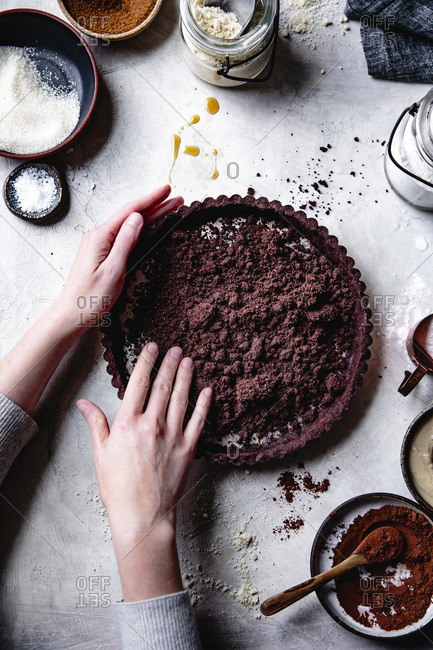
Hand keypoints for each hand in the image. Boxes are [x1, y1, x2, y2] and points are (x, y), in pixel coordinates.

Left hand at [54, 185, 182, 331]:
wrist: (71, 315)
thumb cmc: (90, 298)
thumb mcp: (113, 270)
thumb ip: (126, 242)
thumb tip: (137, 218)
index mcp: (100, 237)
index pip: (130, 211)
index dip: (151, 200)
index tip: (167, 191)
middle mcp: (98, 236)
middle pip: (131, 216)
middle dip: (155, 206)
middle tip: (176, 200)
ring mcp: (99, 244)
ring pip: (129, 225)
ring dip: (150, 216)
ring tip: (168, 209)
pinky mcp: (101, 253)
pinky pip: (124, 235)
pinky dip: (140, 229)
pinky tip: (149, 226)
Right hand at [77, 342, 211, 600]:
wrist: (142, 516)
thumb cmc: (117, 488)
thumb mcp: (100, 454)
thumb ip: (96, 424)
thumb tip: (84, 403)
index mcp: (128, 423)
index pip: (139, 383)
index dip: (146, 362)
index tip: (152, 347)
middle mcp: (152, 424)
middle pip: (162, 386)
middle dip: (168, 364)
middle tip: (175, 348)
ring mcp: (173, 436)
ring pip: (181, 398)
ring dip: (185, 377)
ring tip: (188, 360)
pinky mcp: (188, 449)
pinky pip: (198, 421)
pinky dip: (204, 404)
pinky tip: (207, 390)